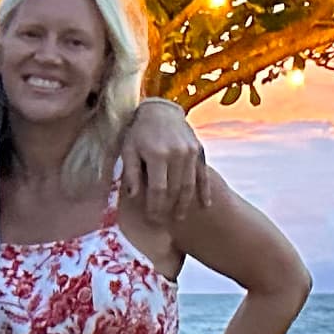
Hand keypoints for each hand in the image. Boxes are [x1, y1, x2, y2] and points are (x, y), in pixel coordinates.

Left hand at [118, 96, 209, 220]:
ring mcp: (191, 152)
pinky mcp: (199, 150)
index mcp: (157, 154)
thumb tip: (133, 196)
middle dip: (168, 209)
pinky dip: (204, 191)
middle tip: (163, 223)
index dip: (155, 207)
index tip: (152, 219)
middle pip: (175, 190)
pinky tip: (205, 205)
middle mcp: (177, 153)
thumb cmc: (138, 133)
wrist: (159, 110)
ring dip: (185, 204)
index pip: (158, 190)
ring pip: (189, 185)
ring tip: (179, 218)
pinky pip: (203, 174)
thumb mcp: (128, 150)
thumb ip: (130, 173)